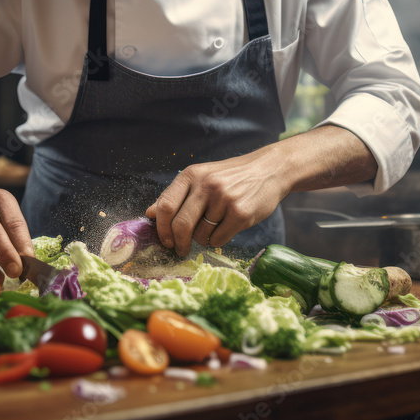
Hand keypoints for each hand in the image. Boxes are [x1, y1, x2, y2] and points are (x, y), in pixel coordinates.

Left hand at [145, 150, 286, 256]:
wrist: (269, 170)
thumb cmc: (230, 177)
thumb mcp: (201, 177)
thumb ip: (176, 195)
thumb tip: (150, 213)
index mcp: (192, 175)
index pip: (166, 206)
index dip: (161, 228)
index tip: (164, 240)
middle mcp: (206, 185)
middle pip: (180, 224)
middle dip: (177, 243)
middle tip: (180, 249)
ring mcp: (224, 199)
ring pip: (200, 235)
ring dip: (202, 239)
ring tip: (213, 227)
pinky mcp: (241, 213)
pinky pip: (218, 239)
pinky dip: (218, 240)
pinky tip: (226, 228)